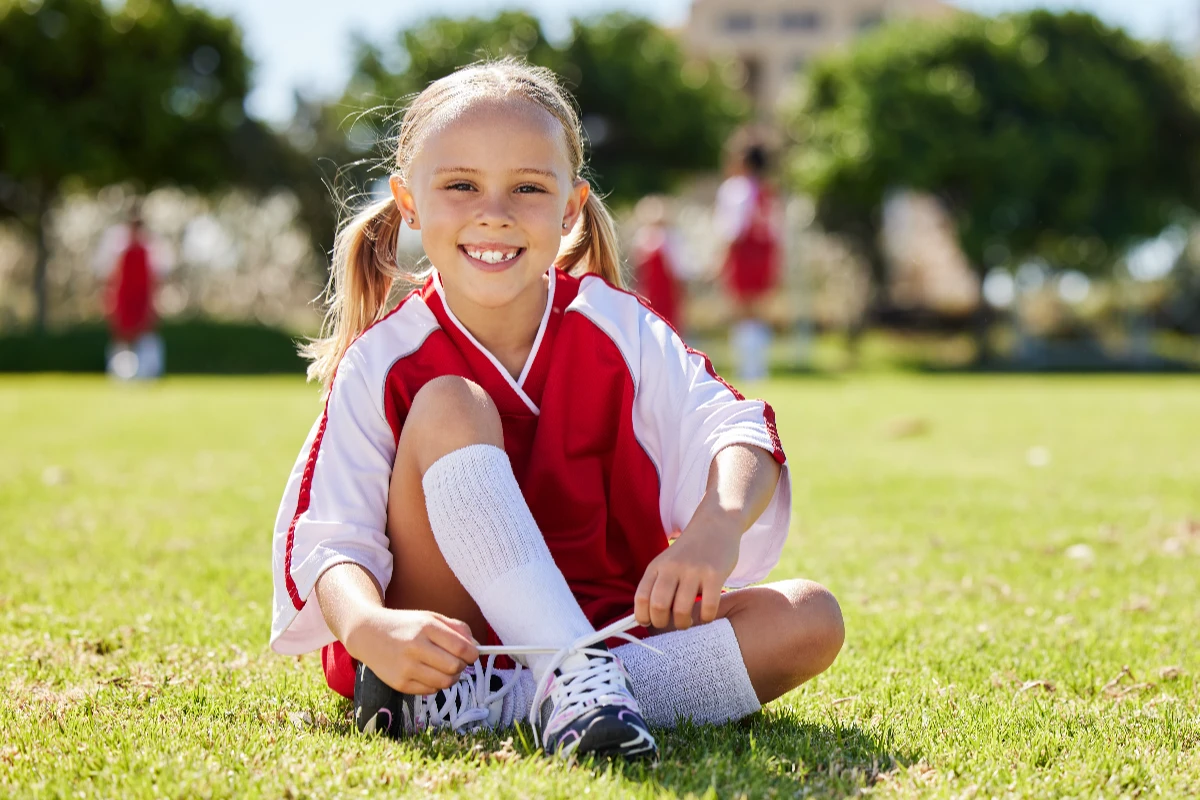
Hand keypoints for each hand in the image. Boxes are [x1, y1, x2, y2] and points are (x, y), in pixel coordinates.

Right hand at [346, 608, 478, 695]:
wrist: (369, 634)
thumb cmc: (406, 625)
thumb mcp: (431, 617)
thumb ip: (457, 629)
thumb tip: (477, 647)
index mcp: (426, 627)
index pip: (461, 648)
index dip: (473, 655)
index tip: (472, 655)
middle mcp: (415, 647)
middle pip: (455, 667)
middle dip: (461, 666)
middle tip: (456, 662)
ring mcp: (406, 667)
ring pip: (444, 683)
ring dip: (450, 677)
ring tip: (444, 668)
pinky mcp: (399, 683)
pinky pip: (430, 690)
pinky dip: (435, 684)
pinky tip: (427, 673)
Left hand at [634, 524, 740, 629]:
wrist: (716, 524)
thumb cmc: (690, 550)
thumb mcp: (666, 562)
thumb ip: (657, 584)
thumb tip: (647, 618)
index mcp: (657, 566)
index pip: (641, 598)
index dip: (643, 617)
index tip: (649, 623)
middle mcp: (672, 568)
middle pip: (659, 607)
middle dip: (662, 624)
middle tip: (670, 624)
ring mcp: (694, 571)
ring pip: (682, 611)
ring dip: (683, 624)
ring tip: (687, 621)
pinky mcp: (715, 575)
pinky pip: (708, 607)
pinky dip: (706, 618)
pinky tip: (706, 614)